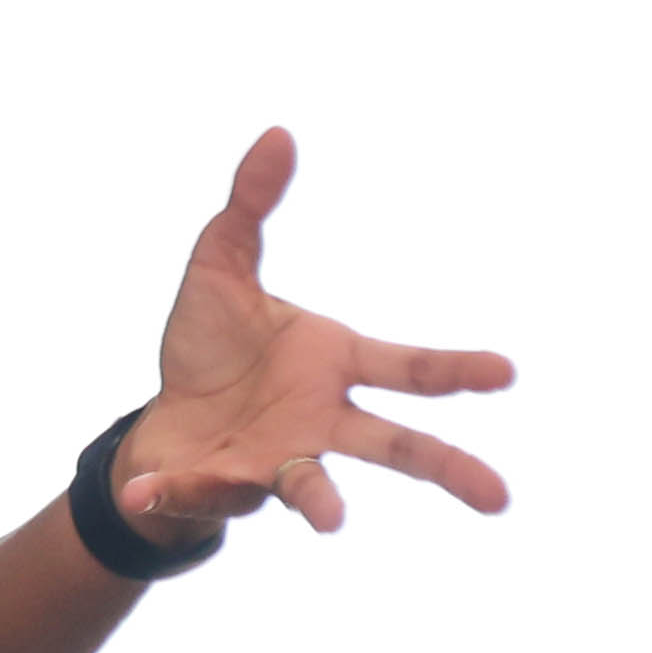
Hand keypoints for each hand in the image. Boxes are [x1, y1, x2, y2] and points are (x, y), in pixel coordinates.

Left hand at [108, 129, 512, 536]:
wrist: (163, 419)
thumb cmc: (209, 347)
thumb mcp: (219, 264)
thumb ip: (248, 206)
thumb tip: (279, 132)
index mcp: (333, 364)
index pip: (407, 368)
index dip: (456, 371)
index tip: (507, 373)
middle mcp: (321, 420)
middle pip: (396, 446)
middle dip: (447, 467)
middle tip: (499, 498)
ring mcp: (279, 459)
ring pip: (313, 486)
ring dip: (320, 500)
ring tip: (333, 520)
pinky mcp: (224, 486)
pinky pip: (202, 490)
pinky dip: (175, 491)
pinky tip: (144, 489)